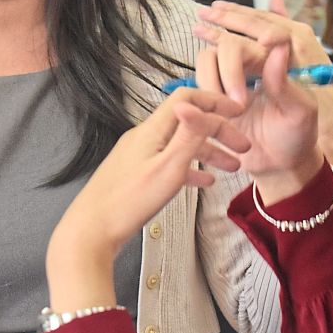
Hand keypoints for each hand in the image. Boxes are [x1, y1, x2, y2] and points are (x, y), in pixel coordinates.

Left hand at [45, 89, 248, 310]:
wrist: (90, 233)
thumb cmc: (127, 203)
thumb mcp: (168, 168)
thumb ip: (187, 136)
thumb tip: (199, 104)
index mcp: (151, 131)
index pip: (186, 100)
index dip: (214, 101)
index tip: (238, 111)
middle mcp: (143, 138)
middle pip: (187, 123)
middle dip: (218, 131)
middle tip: (243, 148)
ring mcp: (138, 156)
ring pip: (180, 145)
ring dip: (208, 152)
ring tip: (233, 167)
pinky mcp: (135, 175)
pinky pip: (169, 164)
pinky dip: (190, 168)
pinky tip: (205, 181)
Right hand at [193, 3, 332, 198]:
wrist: (278, 164)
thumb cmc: (297, 136)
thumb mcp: (300, 111)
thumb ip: (286, 81)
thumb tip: (278, 47)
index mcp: (278, 60)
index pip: (261, 30)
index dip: (252, 28)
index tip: (259, 43)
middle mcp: (253, 61)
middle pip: (229, 42)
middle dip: (229, 69)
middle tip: (239, 104)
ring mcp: (230, 76)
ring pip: (208, 57)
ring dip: (212, 82)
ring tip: (231, 111)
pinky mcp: (213, 92)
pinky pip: (197, 81)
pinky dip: (201, 93)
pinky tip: (211, 112)